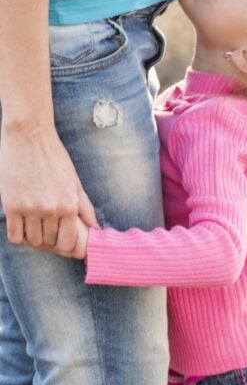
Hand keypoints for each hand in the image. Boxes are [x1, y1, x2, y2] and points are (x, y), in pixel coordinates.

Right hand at [0, 126, 97, 251]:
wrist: (30, 138)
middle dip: (50, 241)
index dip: (66, 246)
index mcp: (70, 205)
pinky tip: (23, 224)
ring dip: (34, 238)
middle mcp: (51, 210)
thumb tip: (96, 228)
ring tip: (35, 226)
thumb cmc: (55, 159)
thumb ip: (85, 208)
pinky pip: (15, 236)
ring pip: (33, 241)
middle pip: (50, 242)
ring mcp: (30, 209)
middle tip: (48, 231)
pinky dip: (19, 235)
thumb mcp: (75, 182)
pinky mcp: (11, 206)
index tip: (63, 241)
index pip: (69, 242)